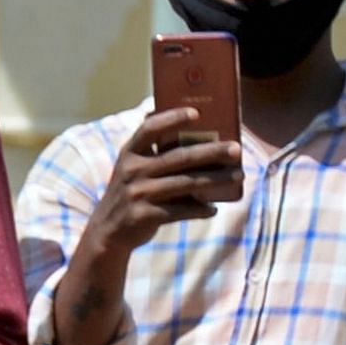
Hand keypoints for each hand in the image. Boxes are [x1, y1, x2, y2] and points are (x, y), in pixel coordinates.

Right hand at [89, 104, 241, 247]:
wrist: (107, 231)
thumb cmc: (132, 192)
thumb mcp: (134, 168)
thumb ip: (155, 152)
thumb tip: (199, 135)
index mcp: (130, 153)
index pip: (150, 129)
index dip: (172, 118)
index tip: (197, 113)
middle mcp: (133, 171)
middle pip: (179, 157)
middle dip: (211, 152)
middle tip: (236, 149)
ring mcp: (138, 194)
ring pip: (185, 183)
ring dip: (215, 180)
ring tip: (238, 176)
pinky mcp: (144, 216)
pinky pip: (179, 212)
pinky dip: (199, 210)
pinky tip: (214, 209)